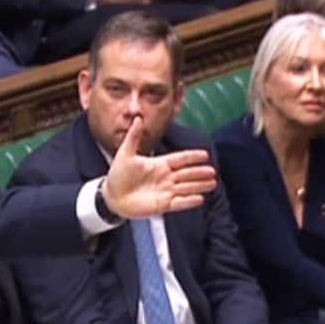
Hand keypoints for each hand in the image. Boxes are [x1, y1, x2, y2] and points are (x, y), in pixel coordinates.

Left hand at [102, 118, 218, 218]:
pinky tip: (200, 199)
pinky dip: (189, 201)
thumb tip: (138, 118)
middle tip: (213, 171)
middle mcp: (165, 177)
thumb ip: (134, 137)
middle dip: (199, 172)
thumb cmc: (118, 175)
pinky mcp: (162, 205)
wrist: (111, 196)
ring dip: (199, 185)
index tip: (205, 154)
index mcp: (159, 164)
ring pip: (186, 187)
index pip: (179, 159)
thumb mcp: (125, 153)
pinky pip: (179, 203)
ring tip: (213, 183)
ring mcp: (165, 191)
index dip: (191, 157)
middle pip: (187, 173)